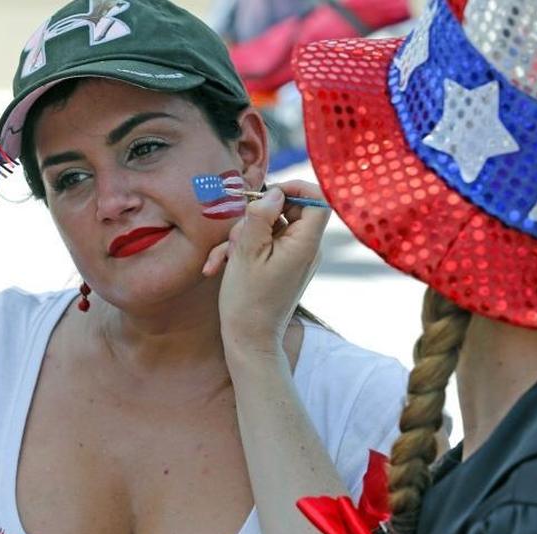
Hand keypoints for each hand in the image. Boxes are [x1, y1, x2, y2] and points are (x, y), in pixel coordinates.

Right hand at [203, 180, 330, 357]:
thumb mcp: (247, 252)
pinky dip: (242, 251)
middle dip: (255, 218)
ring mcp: (294, 258)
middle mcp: (306, 249)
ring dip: (241, 238)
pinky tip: (219, 267)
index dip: (295, 189)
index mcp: (305, 244)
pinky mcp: (282, 267)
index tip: (267, 193)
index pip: (317, 200)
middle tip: (234, 235)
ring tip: (222, 259)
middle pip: (287, 211)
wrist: (249, 340)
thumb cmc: (248, 299)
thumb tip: (273, 193)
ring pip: (269, 229)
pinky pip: (265, 246)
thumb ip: (261, 217)